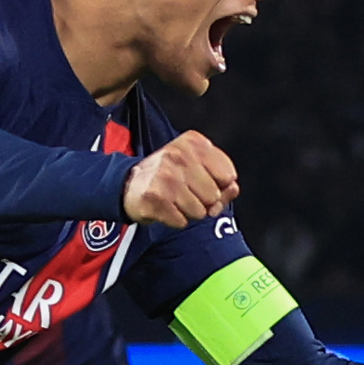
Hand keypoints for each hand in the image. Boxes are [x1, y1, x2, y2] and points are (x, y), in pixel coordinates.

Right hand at [121, 131, 240, 226]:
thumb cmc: (170, 177)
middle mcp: (179, 155)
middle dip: (205, 202)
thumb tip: (233, 189)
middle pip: (214, 196)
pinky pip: (182, 221)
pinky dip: (176, 220)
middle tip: (187, 194)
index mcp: (194, 142)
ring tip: (175, 201)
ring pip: (199, 212)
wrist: (130, 185)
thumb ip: (223, 180)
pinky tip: (166, 208)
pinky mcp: (153, 197)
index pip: (228, 175)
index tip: (205, 184)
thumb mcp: (199, 170)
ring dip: (190, 213)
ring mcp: (165, 175)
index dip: (221, 187)